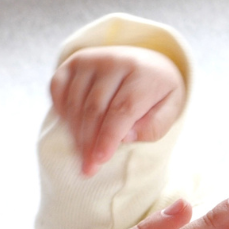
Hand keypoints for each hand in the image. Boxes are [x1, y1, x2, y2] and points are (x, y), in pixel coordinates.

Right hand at [50, 45, 185, 175]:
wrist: (145, 64)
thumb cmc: (156, 95)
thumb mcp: (169, 111)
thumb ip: (153, 127)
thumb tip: (125, 138)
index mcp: (143, 74)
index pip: (122, 109)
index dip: (108, 137)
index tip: (100, 160)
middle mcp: (114, 61)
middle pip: (95, 109)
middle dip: (89, 143)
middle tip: (88, 168)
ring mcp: (91, 59)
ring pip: (75, 102)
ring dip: (76, 133)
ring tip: (83, 155)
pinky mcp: (73, 62)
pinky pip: (58, 90)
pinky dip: (62, 112)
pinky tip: (73, 129)